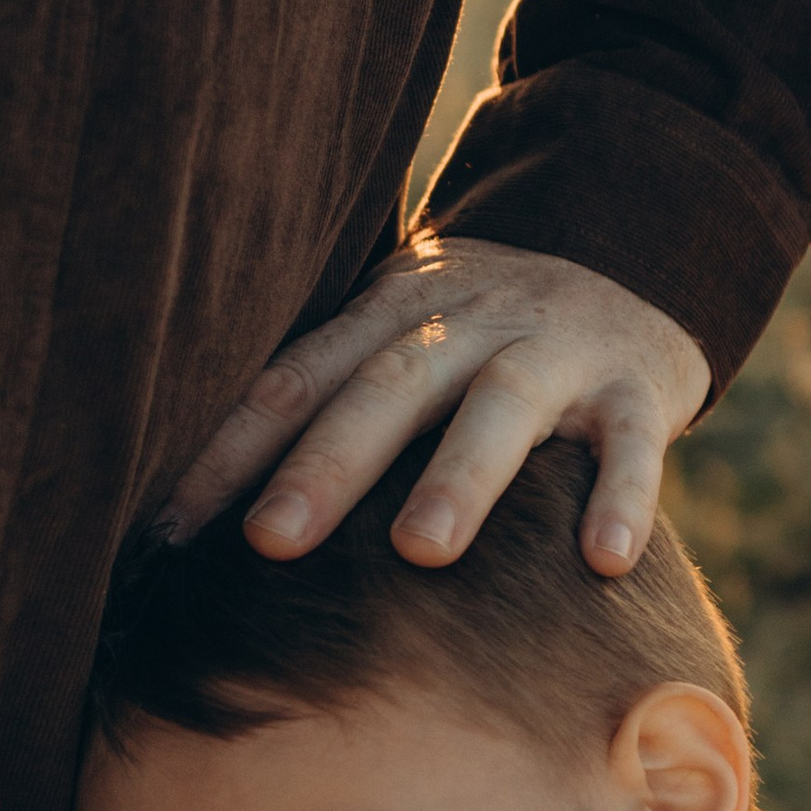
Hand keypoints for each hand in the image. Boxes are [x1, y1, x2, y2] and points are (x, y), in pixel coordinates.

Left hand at [163, 237, 710, 575]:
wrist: (635, 249)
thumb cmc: (483, 328)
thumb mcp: (402, 326)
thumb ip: (328, 387)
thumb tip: (195, 496)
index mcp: (392, 310)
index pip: (299, 379)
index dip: (233, 449)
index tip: (172, 531)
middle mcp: (469, 322)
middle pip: (388, 387)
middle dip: (327, 464)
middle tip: (270, 541)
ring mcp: (557, 351)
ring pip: (503, 407)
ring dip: (460, 477)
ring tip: (421, 552)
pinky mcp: (639, 388)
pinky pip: (635, 444)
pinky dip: (624, 498)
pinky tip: (604, 561)